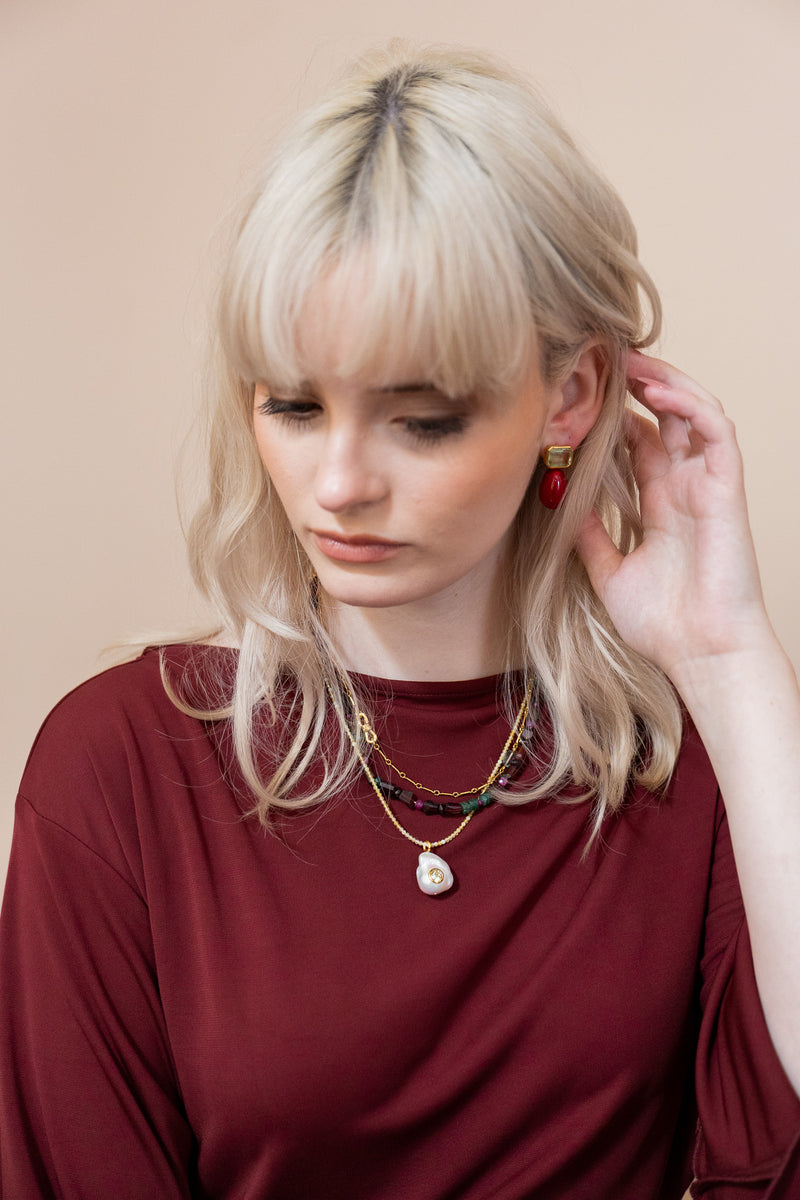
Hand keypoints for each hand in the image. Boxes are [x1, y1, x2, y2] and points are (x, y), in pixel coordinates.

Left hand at [575, 351, 770, 683]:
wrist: (700, 651)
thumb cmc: (662, 623)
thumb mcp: (608, 572)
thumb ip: (589, 536)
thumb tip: (558, 504)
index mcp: (659, 505)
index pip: (638, 444)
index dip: (612, 416)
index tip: (577, 396)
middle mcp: (683, 488)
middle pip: (663, 419)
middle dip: (637, 387)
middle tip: (603, 360)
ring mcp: (706, 485)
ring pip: (693, 413)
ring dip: (664, 383)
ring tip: (631, 360)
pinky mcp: (726, 488)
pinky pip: (716, 431)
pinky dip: (691, 404)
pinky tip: (659, 391)